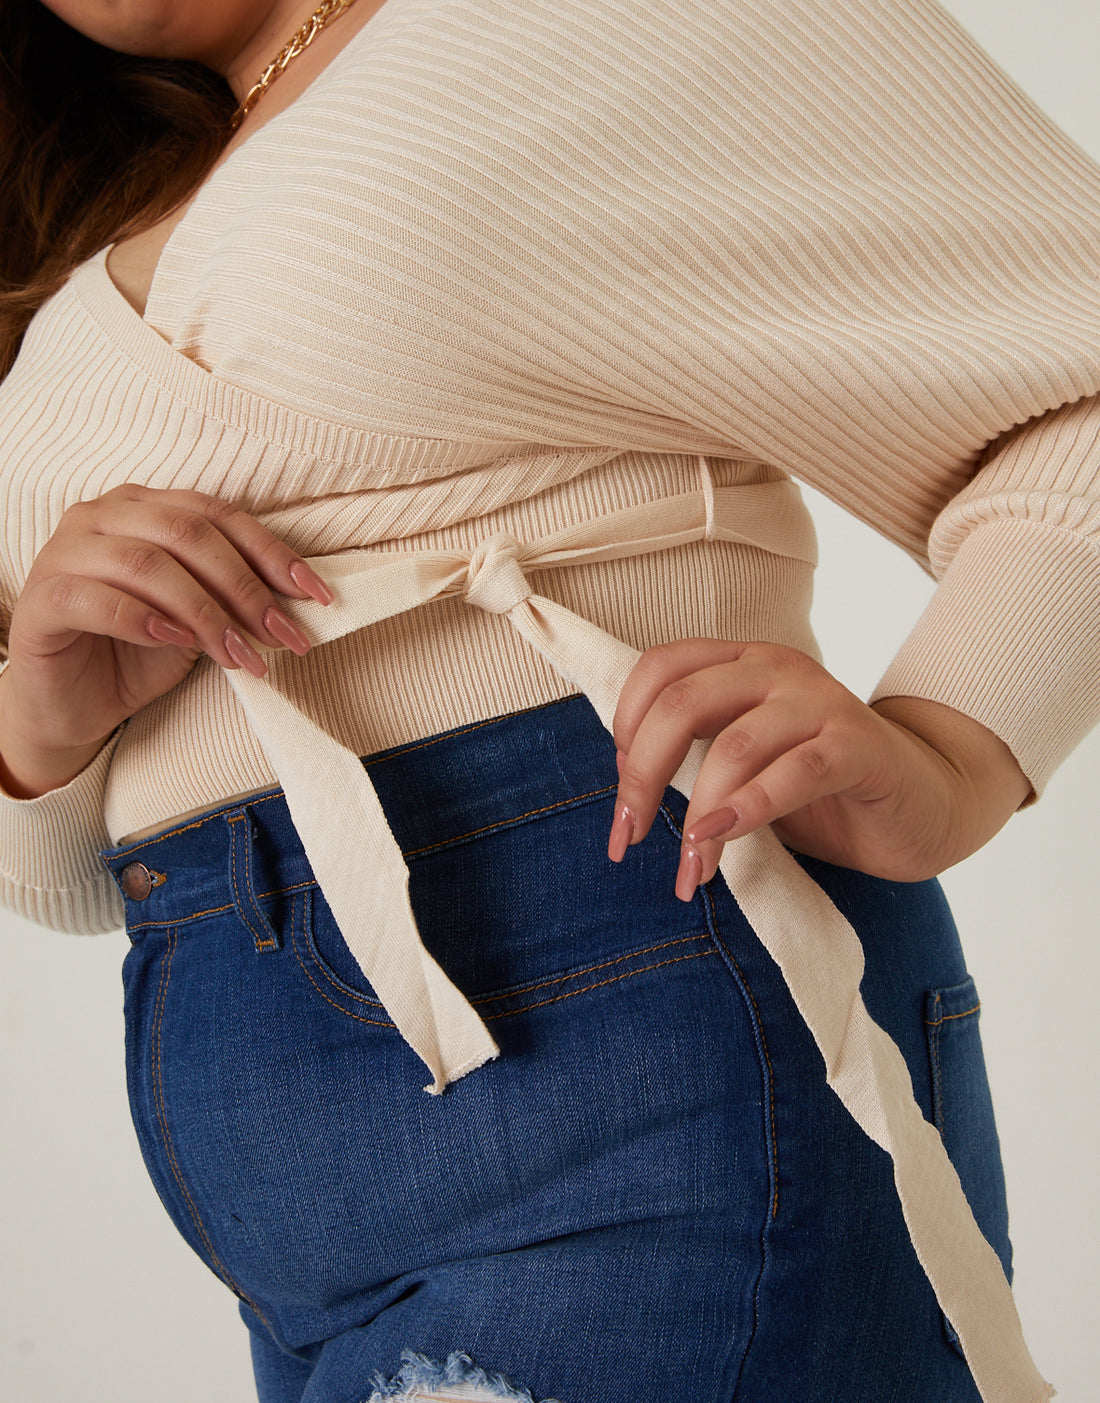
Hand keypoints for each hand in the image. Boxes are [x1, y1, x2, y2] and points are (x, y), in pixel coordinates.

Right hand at [0, 485, 332, 797]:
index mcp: (144, 507)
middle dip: (246, 588)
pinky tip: (179, 643)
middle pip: (187, 534)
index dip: (273, 553)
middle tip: (283, 635)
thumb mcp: (200, 619)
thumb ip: (235, 597)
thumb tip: (297, 601)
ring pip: (147, 565)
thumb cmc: (138, 654)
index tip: (317, 595)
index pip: (219, 515)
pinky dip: (145, 620)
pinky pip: (97, 599)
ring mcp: (64, 553)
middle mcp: (101, 516)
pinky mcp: (41, 600)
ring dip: (206, 613)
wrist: (74, 705)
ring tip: (241, 655)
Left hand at [608, 640, 1030, 896]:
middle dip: (642, 774)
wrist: (923, 802)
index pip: (661, 668)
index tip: (621, 793)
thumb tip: (629, 792)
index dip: (626, 726)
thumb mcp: (747, 765)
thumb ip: (696, 758)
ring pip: (734, 744)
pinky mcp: (858, 746)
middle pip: (683, 703)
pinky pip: (796, 771)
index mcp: (742, 663)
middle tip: (629, 837)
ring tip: (689, 868)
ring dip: (697, 813)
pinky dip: (749, 808)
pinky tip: (721, 839)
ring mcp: (820, 703)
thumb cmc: (823, 788)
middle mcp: (776, 670)